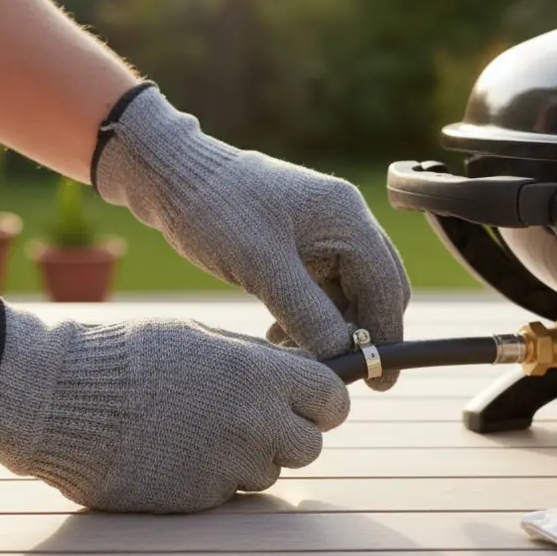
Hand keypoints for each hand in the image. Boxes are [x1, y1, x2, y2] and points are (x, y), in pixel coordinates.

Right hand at [0, 302, 347, 513]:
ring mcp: (227, 465)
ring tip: (201, 431)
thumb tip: (304, 372)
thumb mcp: (203, 340)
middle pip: (310, 446)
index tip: (313, 402)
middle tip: (257, 421)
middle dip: (292, 435)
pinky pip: (228, 493)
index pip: (334, 399)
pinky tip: (177, 453)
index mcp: (260, 375)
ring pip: (270, 473)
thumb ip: (259, 361)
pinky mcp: (198, 499)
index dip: (326, 402)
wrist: (58, 399)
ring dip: (250, 458)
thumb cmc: (128, 356)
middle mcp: (254, 423)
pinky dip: (213, 478)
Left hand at [92, 84, 410, 389]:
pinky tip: (280, 335)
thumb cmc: (213, 209)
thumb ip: (307, 311)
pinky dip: (312, 316)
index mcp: (347, 217)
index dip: (386, 334)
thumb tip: (346, 355)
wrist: (171, 174)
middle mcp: (346, 221)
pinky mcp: (303, 242)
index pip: (385, 285)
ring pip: (350, 294)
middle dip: (363, 334)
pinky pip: (324, 289)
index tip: (379, 380)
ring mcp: (326, 231)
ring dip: (333, 328)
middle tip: (342, 374)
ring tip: (295, 356)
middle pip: (377, 290)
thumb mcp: (260, 265)